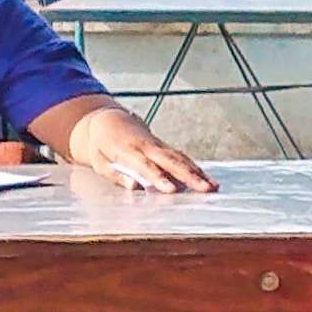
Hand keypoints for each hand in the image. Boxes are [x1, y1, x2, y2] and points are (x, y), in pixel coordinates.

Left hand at [62, 108, 215, 192]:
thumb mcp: (99, 162)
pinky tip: (208, 179)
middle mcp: (147, 146)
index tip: (172, 190)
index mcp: (127, 150)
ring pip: (180, 158)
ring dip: (198, 172)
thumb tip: (134, 187)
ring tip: (213, 186)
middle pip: (171, 161)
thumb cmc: (101, 146)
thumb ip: (116, 175)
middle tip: (205, 189)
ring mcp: (158, 145)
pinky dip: (195, 168)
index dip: (159, 178)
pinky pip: (181, 157)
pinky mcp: (164, 146)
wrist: (108, 121)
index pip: (146, 165)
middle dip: (190, 176)